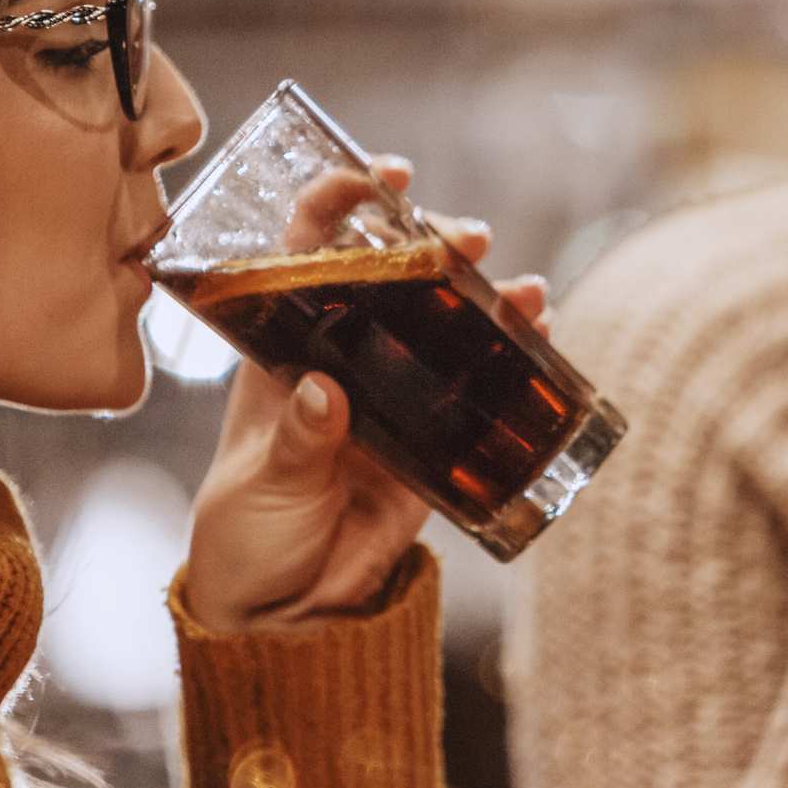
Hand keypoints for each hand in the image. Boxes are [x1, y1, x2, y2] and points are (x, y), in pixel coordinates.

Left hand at [180, 157, 549, 634]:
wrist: (285, 611)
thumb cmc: (247, 536)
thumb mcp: (262, 488)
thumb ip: (295, 443)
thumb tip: (323, 392)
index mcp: (282, 350)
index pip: (303, 251)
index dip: (338, 202)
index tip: (378, 176)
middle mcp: (342, 357)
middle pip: (391, 273)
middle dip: (433, 241)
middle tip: (467, 236)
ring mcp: (393, 394)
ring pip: (445, 323)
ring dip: (487, 296)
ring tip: (523, 290)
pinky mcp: (434, 441)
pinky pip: (479, 389)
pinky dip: (514, 358)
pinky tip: (540, 337)